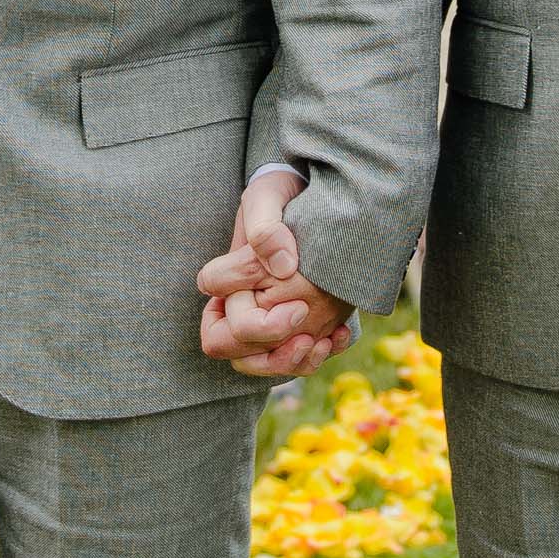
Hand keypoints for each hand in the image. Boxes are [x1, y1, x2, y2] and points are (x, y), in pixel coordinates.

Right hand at [198, 169, 353, 376]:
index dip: (254, 325)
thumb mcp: (268, 197)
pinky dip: (315, 356)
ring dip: (292, 362)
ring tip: (322, 340)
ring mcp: (266, 317)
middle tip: (307, 320)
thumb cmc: (281, 192)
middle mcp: (242, 306)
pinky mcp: (292, 322)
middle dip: (272, 350)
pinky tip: (339, 334)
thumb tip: (283, 267)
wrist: (309, 193)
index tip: (297, 306)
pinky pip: (293, 360)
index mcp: (228, 283)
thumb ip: (266, 228)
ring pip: (262, 365)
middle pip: (237, 354)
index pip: (218, 327)